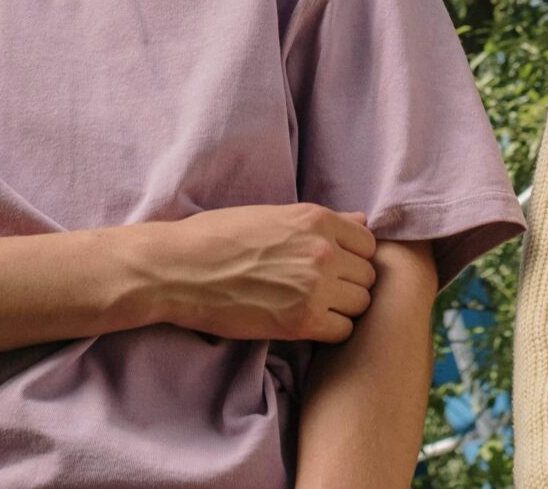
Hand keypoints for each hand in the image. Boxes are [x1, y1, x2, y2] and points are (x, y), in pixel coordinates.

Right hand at [128, 204, 379, 343]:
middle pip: (368, 276)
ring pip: (360, 305)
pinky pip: (342, 331)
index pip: (368, 244)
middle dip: (349, 284)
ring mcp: (315, 286)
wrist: (178, 268)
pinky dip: (329, 331)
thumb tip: (363, 219)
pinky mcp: (301, 322)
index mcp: (316, 218)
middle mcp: (323, 250)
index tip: (333, 267)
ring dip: (342, 309)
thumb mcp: (273, 215)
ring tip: (312, 307)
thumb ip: (323, 221)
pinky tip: (305, 323)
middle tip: (321, 291)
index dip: (352, 258)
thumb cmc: (217, 237)